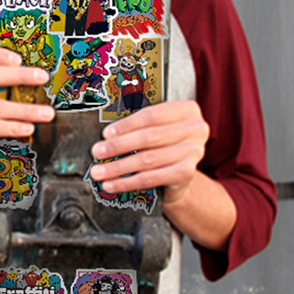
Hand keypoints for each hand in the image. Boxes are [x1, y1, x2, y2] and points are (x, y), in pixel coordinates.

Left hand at [89, 100, 208, 205]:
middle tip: (97, 152)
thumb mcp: (156, 127)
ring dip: (118, 167)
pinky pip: (151, 178)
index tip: (106, 134)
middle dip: (118, 146)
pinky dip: (128, 182)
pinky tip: (112, 184)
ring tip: (100, 171)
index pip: (151, 115)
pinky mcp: (188, 173)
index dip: (126, 125)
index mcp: (187, 109)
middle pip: (149, 137)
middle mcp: (195, 129)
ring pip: (148, 159)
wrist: (181, 173)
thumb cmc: (164, 144)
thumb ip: (139, 126)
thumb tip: (106, 135)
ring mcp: (194, 151)